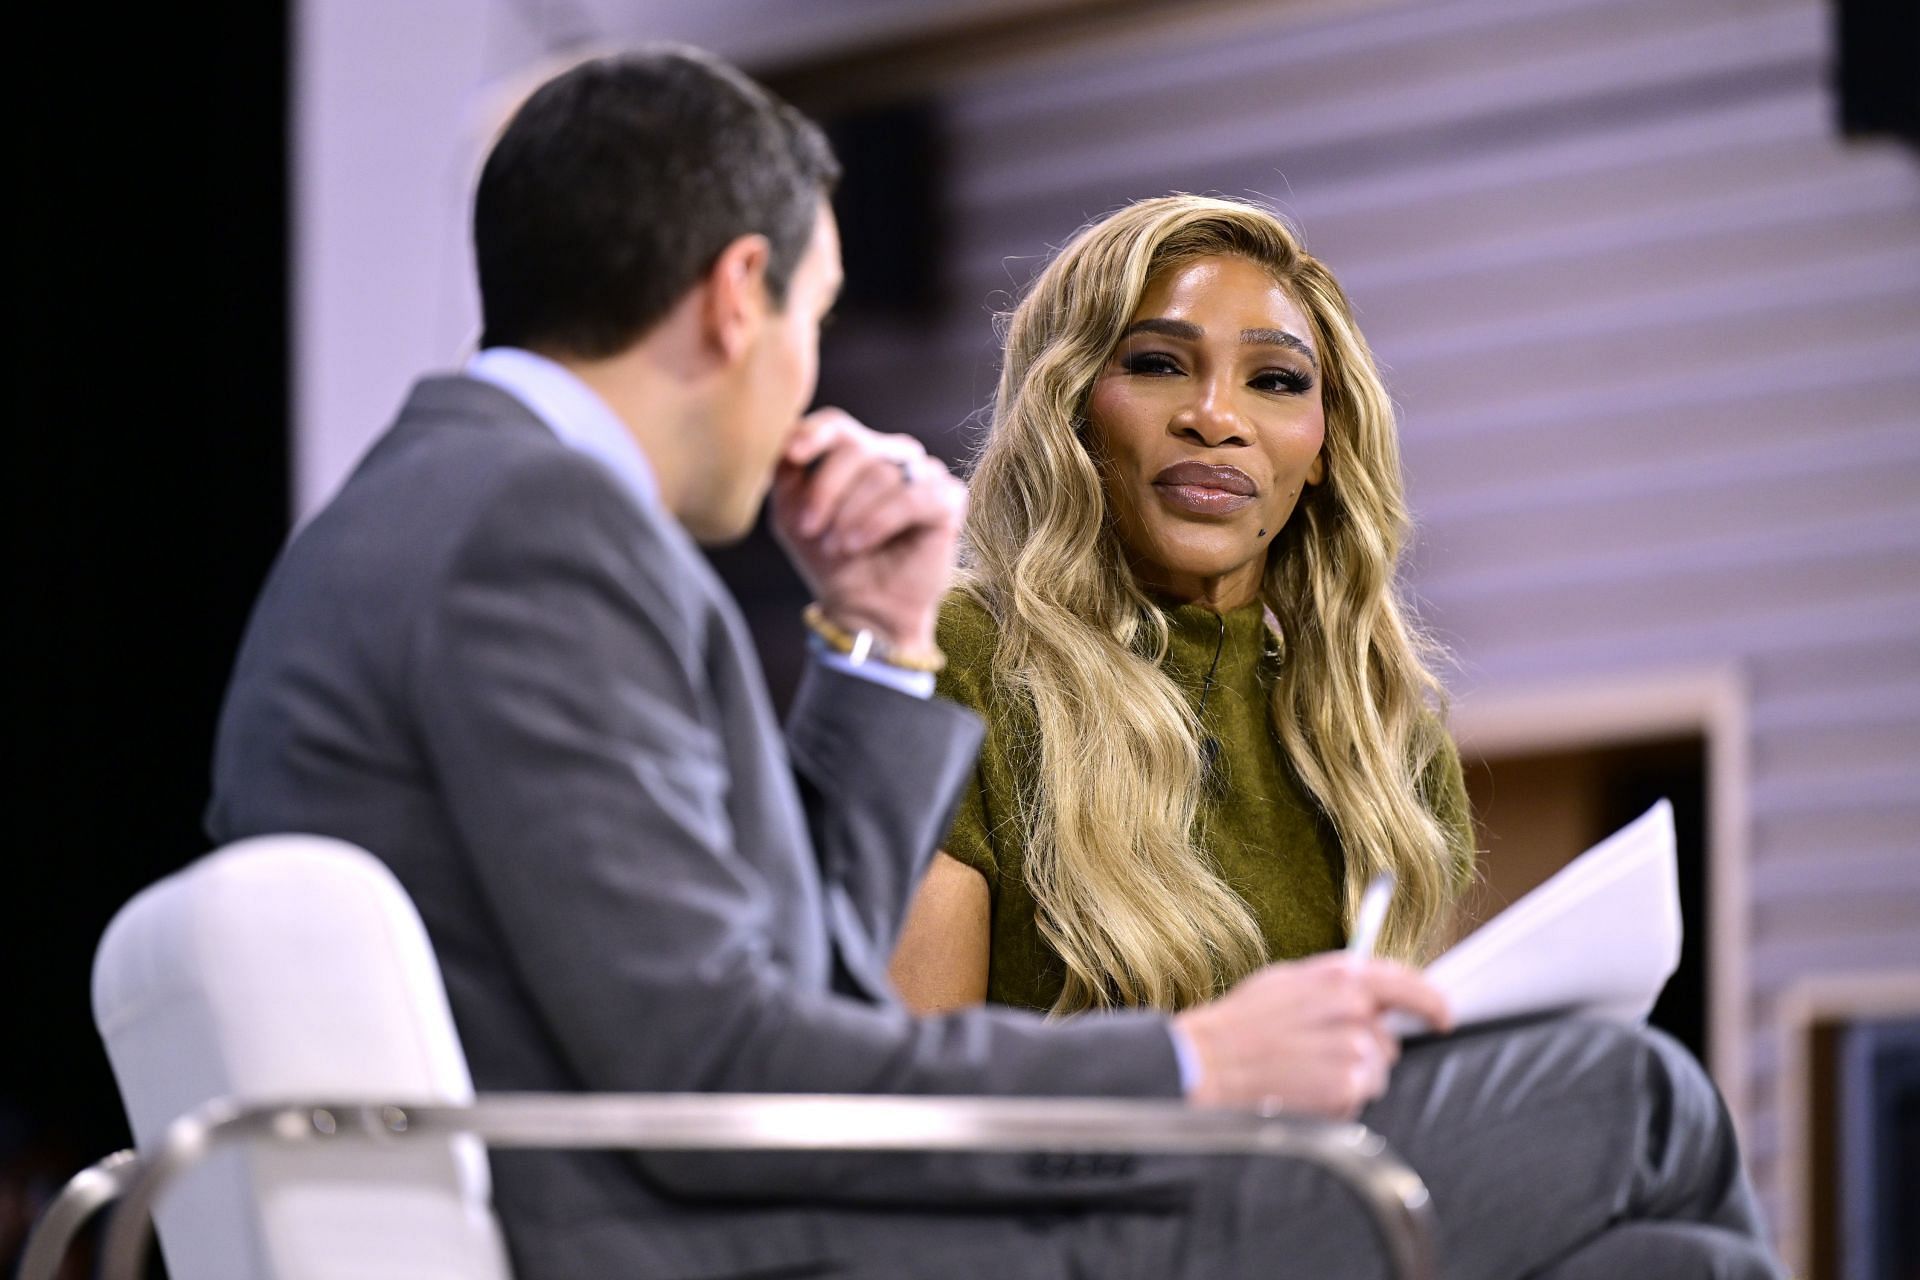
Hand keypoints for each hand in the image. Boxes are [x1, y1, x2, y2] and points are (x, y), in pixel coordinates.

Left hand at [771, 408, 965, 651]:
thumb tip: (784, 442)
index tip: (793, 454)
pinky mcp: (948, 499)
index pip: (837, 426)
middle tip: (810, 530)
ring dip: (850, 515)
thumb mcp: (793, 516)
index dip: (814, 434)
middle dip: (825, 492)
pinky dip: (879, 522)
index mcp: (858, 453)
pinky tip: (860, 543)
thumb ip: (785, 475)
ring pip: (882, 475)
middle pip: (855, 450)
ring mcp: (924, 475)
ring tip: (838, 546)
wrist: (865, 608)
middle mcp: (894, 456)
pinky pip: (911, 498)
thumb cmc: (831, 560)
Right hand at [1171, 953, 1451, 1116]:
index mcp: (1340, 976)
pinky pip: (1360, 1098)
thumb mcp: (1287, 980)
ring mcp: (1353, 1050)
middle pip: (1387, 1039)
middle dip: (1364, 1048)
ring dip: (1351, 1076)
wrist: (1209, 1062)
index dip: (1431, 1003)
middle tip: (1320, 1052)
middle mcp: (1354, 1009)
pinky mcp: (1347, 1087)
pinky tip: (1304, 1089)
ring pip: (1377, 1072)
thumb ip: (1334, 982)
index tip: (1442, 1017)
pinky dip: (1338, 1100)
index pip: (1407, 984)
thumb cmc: (1242, 1022)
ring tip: (1306, 1071)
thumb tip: (1370, 991)